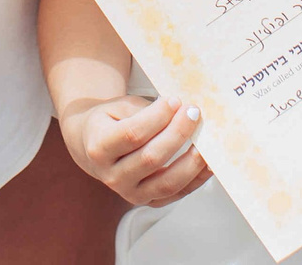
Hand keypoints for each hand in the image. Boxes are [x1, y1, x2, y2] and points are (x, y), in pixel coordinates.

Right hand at [60, 94, 214, 206]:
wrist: (93, 145)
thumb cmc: (109, 122)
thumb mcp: (118, 107)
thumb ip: (144, 110)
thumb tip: (178, 111)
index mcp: (100, 147)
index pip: (132, 134)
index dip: (157, 118)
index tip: (175, 101)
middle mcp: (112, 175)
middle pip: (151, 158)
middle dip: (177, 134)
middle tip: (193, 113)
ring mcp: (130, 192)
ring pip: (166, 183)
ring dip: (191, 162)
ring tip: (207, 142)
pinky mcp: (147, 201)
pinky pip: (176, 194)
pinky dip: (196, 180)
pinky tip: (208, 163)